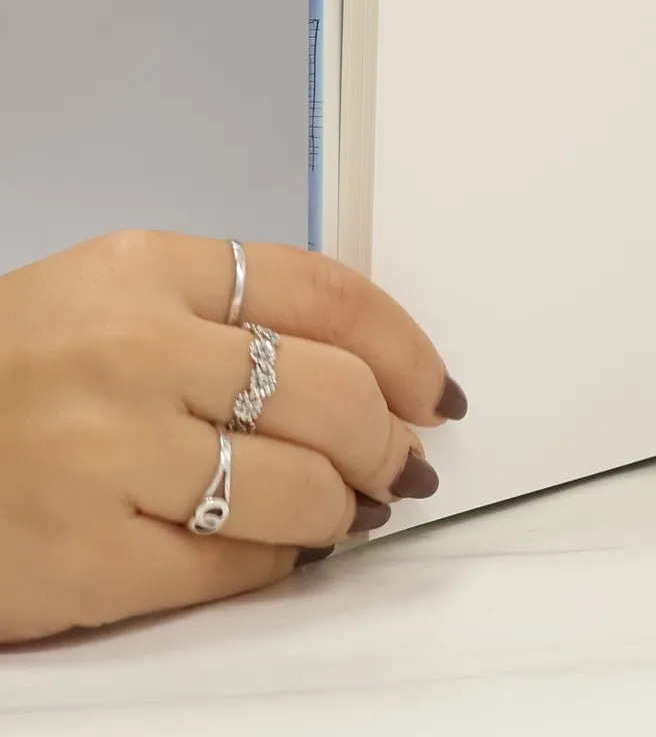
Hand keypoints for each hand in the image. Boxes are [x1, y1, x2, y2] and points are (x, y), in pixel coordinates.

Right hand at [0, 232, 461, 641]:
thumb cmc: (4, 374)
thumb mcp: (109, 296)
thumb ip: (227, 313)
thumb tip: (367, 368)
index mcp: (148, 271)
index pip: (326, 292)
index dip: (405, 345)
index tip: (434, 385)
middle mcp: (135, 353)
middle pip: (332, 392)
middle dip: (390, 436)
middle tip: (403, 458)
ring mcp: (110, 457)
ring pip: (302, 485)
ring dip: (348, 504)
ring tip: (350, 507)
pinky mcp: (88, 559)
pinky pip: (234, 562)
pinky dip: (281, 560)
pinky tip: (287, 550)